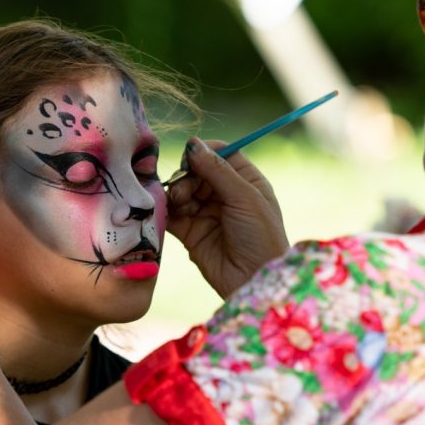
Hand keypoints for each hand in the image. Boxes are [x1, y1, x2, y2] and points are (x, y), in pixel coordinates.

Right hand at [166, 138, 288, 298]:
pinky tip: (164, 211)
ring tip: (177, 203)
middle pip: (196, 171)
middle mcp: (225, 194)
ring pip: (182, 191)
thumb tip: (192, 143)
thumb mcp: (245, 198)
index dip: (203, 152)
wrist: (254, 281)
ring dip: (175, 193)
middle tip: (183, 191)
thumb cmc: (261, 237)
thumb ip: (217, 170)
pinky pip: (172, 214)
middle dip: (186, 176)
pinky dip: (165, 211)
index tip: (190, 158)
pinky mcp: (190, 233)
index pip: (220, 153)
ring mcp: (207, 213)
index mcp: (245, 181)